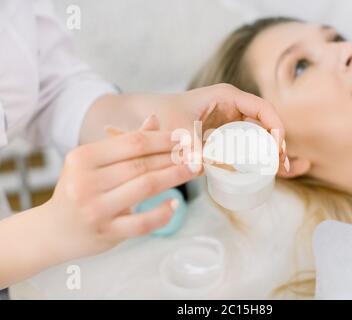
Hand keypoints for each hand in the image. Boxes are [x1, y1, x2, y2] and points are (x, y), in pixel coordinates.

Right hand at [43, 118, 199, 260]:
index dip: (162, 139)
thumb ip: (125, 143)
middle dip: (173, 157)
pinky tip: (175, 204)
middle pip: (141, 164)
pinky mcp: (106, 233)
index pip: (131, 143)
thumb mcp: (94, 163)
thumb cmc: (79, 190)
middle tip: (197, 154)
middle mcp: (85, 182)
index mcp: (82, 158)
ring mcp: (95, 209)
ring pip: (144, 188)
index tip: (184, 137)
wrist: (52, 231)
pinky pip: (142, 223)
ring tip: (194, 170)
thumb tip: (155, 119)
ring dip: (174, 177)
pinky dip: (161, 213)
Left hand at [81, 84, 288, 171]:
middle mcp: (233, 107)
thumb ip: (191, 146)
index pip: (263, 109)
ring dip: (270, 153)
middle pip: (266, 124)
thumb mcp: (178, 129)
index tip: (277, 149)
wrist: (146, 114)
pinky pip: (247, 145)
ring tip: (283, 172)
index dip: (276, 127)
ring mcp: (231, 121)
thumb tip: (202, 166)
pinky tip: (267, 172)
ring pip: (259, 136)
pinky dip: (257, 157)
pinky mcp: (225, 135)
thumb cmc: (163, 112)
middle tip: (283, 168)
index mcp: (228, 97)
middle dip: (278, 145)